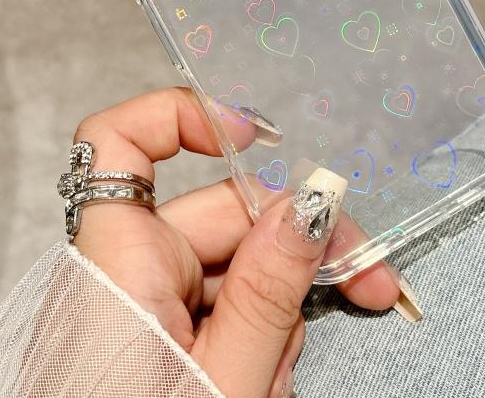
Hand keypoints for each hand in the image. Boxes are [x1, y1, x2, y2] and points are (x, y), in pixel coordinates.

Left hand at [72, 87, 405, 397]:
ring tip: (279, 372)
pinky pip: (226, 302)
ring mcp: (146, 298)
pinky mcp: (163, 326)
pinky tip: (265, 376)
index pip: (121, 139)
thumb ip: (270, 289)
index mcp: (117, 262)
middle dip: (296, 243)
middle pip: (220, 212)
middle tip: (366, 280)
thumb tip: (314, 198)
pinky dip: (259, 332)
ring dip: (280, 308)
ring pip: (236, 265)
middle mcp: (126, 266)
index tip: (257, 130)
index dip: (184, 113)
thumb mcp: (224, 380)